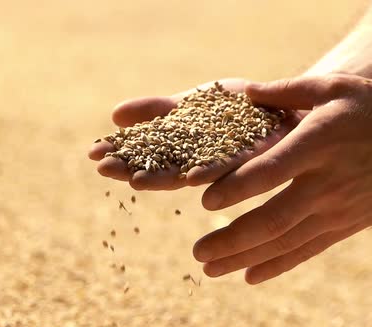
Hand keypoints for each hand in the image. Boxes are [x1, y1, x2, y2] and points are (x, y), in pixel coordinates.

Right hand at [87, 79, 303, 189]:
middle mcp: (199, 160)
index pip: (145, 153)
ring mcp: (224, 162)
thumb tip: (114, 115)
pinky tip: (190, 177)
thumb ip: (156, 110)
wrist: (279, 102)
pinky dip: (210, 172)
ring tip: (136, 179)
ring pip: (189, 171)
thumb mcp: (189, 103)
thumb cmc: (234, 107)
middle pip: (161, 167)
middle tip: (104, 168)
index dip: (121, 153)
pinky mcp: (252, 158)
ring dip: (163, 176)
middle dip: (133, 167)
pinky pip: (230, 167)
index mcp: (183, 149)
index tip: (93, 152)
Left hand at [193, 74, 371, 283]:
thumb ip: (287, 90)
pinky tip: (250, 276)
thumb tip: (244, 92)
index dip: (235, 188)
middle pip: (272, 220)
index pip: (270, 171)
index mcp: (319, 144)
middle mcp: (326, 183)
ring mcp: (337, 210)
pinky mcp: (346, 226)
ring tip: (210, 269)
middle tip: (197, 252)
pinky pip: (307, 251)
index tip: (203, 201)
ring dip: (244, 258)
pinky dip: (277, 265)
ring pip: (285, 243)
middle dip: (231, 239)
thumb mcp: (336, 87)